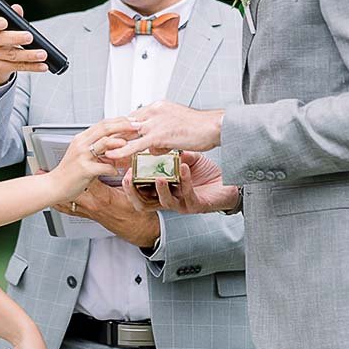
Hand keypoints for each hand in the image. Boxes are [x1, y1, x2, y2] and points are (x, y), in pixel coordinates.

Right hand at [0, 4, 48, 89]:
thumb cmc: (2, 34)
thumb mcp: (6, 23)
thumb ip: (12, 15)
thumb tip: (17, 8)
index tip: (4, 22)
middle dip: (16, 38)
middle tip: (30, 37)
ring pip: (11, 55)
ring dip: (29, 55)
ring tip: (42, 54)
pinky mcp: (0, 67)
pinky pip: (18, 66)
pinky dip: (32, 66)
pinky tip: (43, 65)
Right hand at [47, 118, 136, 202]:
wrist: (54, 186)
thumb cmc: (69, 173)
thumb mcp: (83, 155)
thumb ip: (98, 149)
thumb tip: (116, 145)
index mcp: (82, 138)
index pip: (103, 123)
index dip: (119, 120)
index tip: (132, 120)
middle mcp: (81, 144)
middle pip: (105, 128)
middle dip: (124, 125)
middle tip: (137, 126)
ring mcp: (82, 156)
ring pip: (104, 142)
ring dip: (120, 142)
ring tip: (130, 145)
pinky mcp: (84, 169)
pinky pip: (104, 166)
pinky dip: (113, 168)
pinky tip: (116, 171)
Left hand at [50, 177, 160, 246]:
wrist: (137, 230)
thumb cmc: (137, 213)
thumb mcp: (135, 194)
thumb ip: (129, 180)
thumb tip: (127, 167)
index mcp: (103, 197)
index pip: (85, 178)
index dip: (79, 166)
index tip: (76, 154)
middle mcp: (92, 204)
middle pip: (69, 189)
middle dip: (57, 180)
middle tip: (42, 171)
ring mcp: (89, 210)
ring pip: (67, 201)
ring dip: (54, 194)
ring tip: (40, 184)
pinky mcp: (88, 214)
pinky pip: (70, 210)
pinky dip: (60, 204)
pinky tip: (51, 201)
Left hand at [102, 100, 222, 159]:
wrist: (216, 126)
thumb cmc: (201, 127)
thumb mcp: (177, 126)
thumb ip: (162, 134)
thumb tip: (154, 146)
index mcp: (158, 107)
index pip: (133, 117)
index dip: (121, 129)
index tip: (111, 136)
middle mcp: (155, 111)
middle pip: (127, 123)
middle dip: (113, 135)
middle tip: (100, 144)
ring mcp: (156, 122)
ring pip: (128, 133)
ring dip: (114, 142)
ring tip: (101, 151)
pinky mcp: (160, 134)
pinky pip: (137, 144)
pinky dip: (123, 150)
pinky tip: (113, 155)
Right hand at [122, 151, 238, 214]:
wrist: (228, 183)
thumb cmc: (205, 174)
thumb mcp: (185, 160)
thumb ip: (172, 154)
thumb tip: (157, 143)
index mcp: (161, 188)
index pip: (138, 188)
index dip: (127, 180)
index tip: (120, 165)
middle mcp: (168, 198)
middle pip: (142, 202)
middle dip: (133, 191)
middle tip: (128, 176)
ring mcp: (181, 204)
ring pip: (163, 202)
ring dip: (159, 189)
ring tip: (157, 176)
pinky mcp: (196, 205)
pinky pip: (187, 195)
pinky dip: (184, 181)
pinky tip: (184, 168)